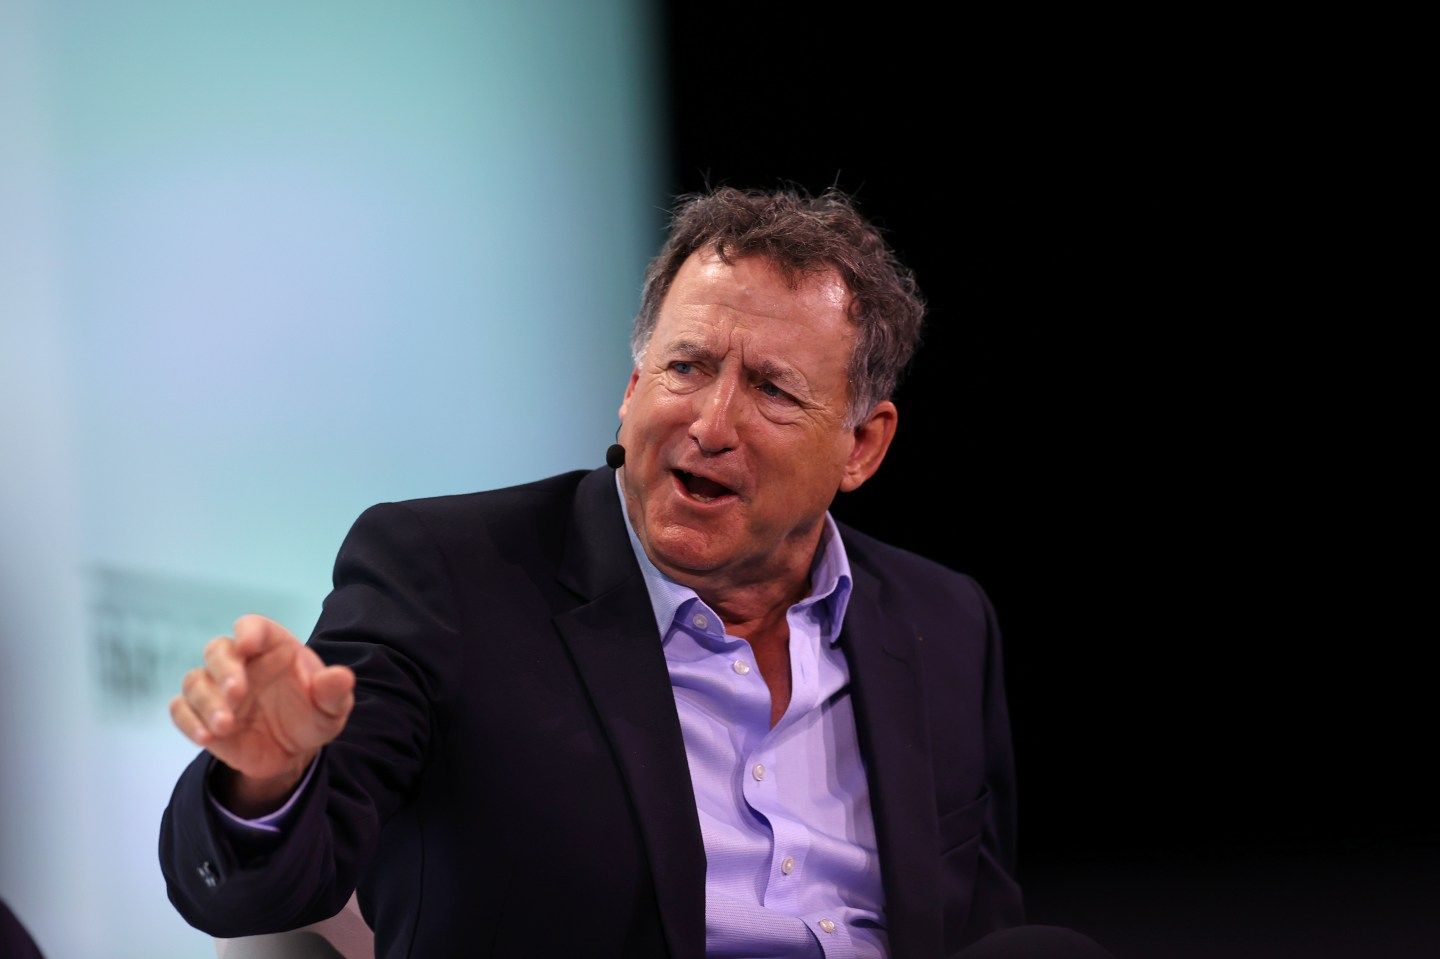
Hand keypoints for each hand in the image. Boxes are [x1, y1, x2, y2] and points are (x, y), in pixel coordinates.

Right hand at [170, 614, 354, 814]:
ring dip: (207, 702)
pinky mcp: (201, 715)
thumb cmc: (312, 715)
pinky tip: (206, 737)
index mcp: (272, 648)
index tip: (248, 645)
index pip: (253, 627)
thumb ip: (334, 692)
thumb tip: (342, 677)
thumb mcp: (331, 708)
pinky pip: (181, 709)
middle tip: (237, 693)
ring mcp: (216, 688)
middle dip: (224, 669)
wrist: (293, 752)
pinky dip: (188, 721)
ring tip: (226, 726)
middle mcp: (240, 662)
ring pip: (195, 681)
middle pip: (217, 650)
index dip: (249, 632)